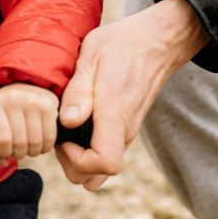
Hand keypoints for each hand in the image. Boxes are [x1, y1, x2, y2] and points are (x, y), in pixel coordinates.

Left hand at [0, 83, 59, 159]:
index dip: (4, 152)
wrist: (23, 87)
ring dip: (32, 152)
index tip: (5, 152)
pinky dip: (45, 147)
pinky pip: (49, 137)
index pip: (1, 139)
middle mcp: (13, 99)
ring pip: (35, 142)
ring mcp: (32, 101)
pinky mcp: (48, 105)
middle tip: (18, 152)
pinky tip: (40, 144)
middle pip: (19, 142)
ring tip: (29, 149)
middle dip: (19, 154)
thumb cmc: (3, 112)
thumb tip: (3, 162)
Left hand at [55, 0, 208, 191]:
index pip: (105, 163)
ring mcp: (128, 131)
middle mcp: (125, 130)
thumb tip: (68, 121)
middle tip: (61, 134)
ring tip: (68, 130)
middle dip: (72, 164)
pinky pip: (107, 153)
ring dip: (80, 160)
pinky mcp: (127, 128)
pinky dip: (90, 150)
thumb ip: (79, 91)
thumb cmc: (123, 44)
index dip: (78, 160)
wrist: (157, 42)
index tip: (65, 138)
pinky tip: (80, 124)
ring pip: (102, 169)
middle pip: (97, 176)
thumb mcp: (92, 55)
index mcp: (116, 114)